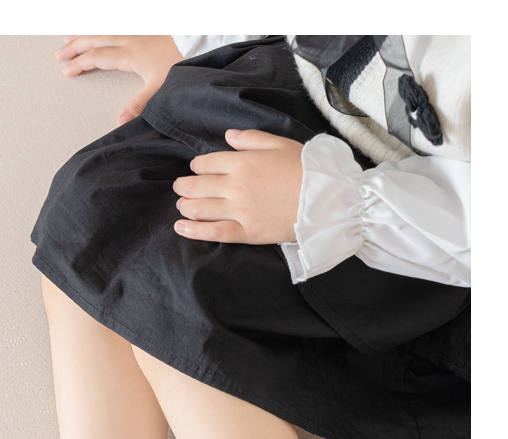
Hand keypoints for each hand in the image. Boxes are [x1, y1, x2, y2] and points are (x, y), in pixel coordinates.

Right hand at [55, 35, 183, 126]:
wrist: (199, 41)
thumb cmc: (181, 61)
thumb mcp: (159, 87)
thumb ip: (139, 105)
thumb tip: (120, 122)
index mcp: (129, 55)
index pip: (97, 58)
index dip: (80, 64)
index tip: (66, 71)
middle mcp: (129, 39)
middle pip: (94, 40)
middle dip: (75, 47)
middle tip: (59, 53)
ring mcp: (136, 31)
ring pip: (103, 29)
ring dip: (85, 33)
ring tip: (69, 35)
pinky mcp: (144, 29)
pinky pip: (115, 25)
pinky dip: (102, 26)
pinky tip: (101, 29)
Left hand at [172, 130, 303, 243]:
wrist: (326, 200)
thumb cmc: (307, 170)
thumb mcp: (280, 144)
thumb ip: (251, 139)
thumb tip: (228, 137)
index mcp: (242, 161)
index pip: (207, 163)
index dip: (197, 166)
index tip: (196, 169)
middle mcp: (236, 186)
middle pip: (198, 186)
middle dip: (184, 186)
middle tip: (180, 188)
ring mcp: (240, 210)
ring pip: (201, 208)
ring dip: (185, 206)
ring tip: (181, 205)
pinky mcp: (247, 232)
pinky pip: (214, 232)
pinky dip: (194, 231)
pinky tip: (180, 228)